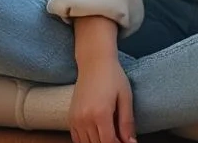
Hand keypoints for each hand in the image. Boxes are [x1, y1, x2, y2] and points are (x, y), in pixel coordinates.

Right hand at [72, 17, 136, 142]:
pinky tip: (97, 136)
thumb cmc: (113, 77)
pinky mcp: (70, 117)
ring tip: (110, 136)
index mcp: (100, 114)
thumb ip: (127, 123)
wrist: (94, 62)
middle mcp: (85, 118)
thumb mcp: (125, 98)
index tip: (126, 142)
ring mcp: (75, 119)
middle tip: (119, 138)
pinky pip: (77, 138)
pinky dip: (87, 141)